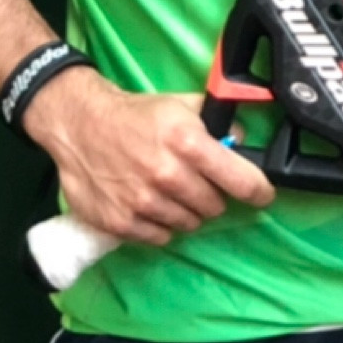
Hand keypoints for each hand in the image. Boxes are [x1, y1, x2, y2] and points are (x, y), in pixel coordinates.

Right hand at [22, 68, 274, 243]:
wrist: (79, 125)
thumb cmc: (135, 115)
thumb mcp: (180, 106)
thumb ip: (215, 122)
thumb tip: (243, 139)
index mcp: (187, 142)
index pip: (241, 181)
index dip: (258, 191)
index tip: (262, 195)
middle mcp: (168, 175)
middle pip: (215, 206)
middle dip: (211, 195)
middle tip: (194, 182)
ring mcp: (144, 202)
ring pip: (190, 223)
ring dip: (185, 211)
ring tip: (169, 191)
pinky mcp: (122, 222)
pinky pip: (162, 237)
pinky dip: (161, 225)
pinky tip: (150, 204)